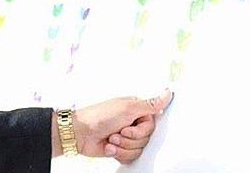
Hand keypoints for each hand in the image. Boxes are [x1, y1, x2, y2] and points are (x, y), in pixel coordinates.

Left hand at [52, 89, 171, 163]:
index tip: (129, 126)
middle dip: (129, 139)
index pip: (152, 125)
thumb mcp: (127, 108)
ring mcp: (126, 136)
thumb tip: (168, 92)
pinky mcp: (120, 148)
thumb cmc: (99, 116)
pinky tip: (108, 147)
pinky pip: (130, 157)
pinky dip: (118, 153)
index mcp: (136, 110)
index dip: (141, 130)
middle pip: (145, 138)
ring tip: (110, 139)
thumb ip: (150, 104)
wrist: (80, 134)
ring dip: (122, 147)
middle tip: (116, 132)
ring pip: (138, 149)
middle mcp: (132, 122)